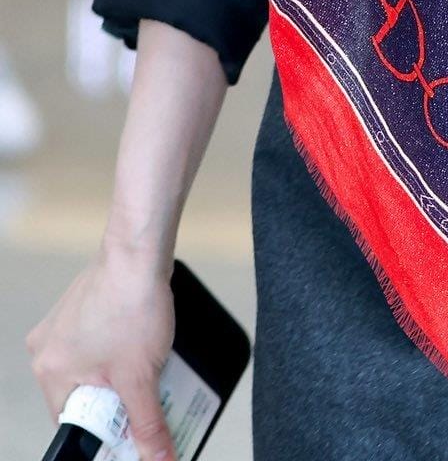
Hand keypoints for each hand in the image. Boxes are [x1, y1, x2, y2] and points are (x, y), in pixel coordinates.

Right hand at [26, 240, 175, 460]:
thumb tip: (158, 460)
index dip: (103, 434)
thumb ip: (148, 425)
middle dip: (115, 403)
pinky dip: (118, 353)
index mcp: (50, 372)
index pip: (71, 425)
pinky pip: (97, 345)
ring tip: (149, 369)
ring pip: (93, 371)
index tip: (130, 435)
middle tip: (146, 399)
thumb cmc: (132, 305)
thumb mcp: (141, 377)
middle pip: (83, 398)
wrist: (140, 249)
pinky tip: (142, 345)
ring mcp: (63, 325)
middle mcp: (47, 349)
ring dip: (120, 377)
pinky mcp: (81, 307)